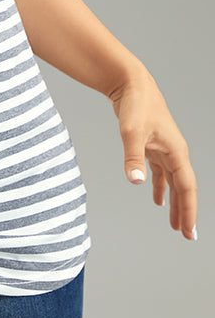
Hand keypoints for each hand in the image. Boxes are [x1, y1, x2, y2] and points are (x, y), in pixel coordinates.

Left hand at [108, 67, 196, 240]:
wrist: (129, 83)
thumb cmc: (135, 104)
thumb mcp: (131, 133)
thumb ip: (134, 158)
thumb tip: (137, 182)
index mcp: (176, 151)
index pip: (187, 187)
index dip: (188, 210)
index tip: (188, 231)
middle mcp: (174, 151)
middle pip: (183, 188)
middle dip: (184, 211)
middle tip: (186, 234)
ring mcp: (163, 148)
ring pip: (172, 181)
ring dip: (172, 201)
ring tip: (173, 223)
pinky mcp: (151, 144)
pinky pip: (159, 171)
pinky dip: (159, 185)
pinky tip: (155, 197)